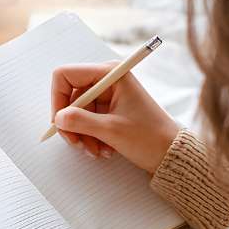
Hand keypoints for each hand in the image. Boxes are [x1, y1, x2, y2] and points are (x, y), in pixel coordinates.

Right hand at [51, 62, 179, 172]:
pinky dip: (91, 137)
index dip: (58, 98)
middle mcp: (108, 80)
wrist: (171, 153)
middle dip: (72, 123)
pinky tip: (104, 150)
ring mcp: (110, 95)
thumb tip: (57, 118)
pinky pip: (89, 121)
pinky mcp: (111, 110)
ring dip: (82, 135)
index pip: (66, 75)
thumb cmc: (150, 137)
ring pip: (78, 113)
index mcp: (111, 74)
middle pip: (71, 97)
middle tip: (78, 144)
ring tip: (96, 152)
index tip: (59, 122)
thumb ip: (80, 121)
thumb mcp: (111, 130)